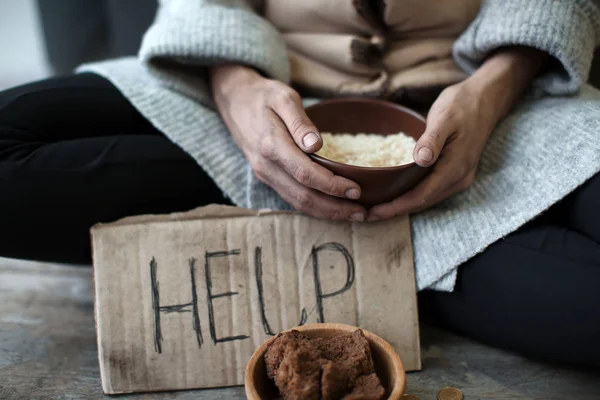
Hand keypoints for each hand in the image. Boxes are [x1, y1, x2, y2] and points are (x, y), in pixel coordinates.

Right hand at [211, 65, 365, 220]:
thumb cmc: (263, 96)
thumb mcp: (283, 97)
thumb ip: (299, 122)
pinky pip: (292, 198)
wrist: (234, 100)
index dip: (331, 185)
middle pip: (303, 196)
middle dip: (334, 208)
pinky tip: (332, 208)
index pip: (305, 173)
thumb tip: (315, 145)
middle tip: (362, 212)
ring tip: (353, 215)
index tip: (356, 190)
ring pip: (297, 203)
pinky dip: (314, 208)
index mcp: (271, 145)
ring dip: (326, 213)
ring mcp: (265, 174)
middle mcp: (266, 166)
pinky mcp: (268, 177)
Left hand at [368, 81, 494, 219]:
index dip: (396, 207)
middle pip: (422, 203)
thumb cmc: (463, 105)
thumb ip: (432, 140)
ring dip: (401, 206)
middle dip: (394, 211)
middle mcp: (458, 179)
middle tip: (365, 215)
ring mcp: (457, 177)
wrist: (486, 99)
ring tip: (375, 208)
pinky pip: (429, 190)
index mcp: (455, 169)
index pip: (421, 196)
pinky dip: (410, 195)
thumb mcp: (445, 117)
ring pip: (425, 199)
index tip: (373, 212)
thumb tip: (421, 159)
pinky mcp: (453, 173)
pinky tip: (394, 193)